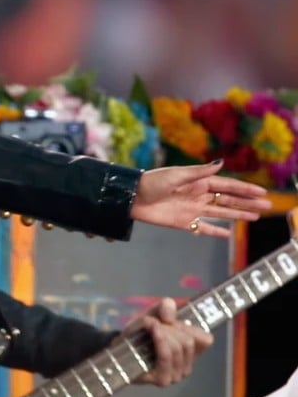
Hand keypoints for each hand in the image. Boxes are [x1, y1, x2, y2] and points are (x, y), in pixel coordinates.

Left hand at [124, 298, 212, 386]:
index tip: (171, 320)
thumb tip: (169, 307)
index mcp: (191, 352)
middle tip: (154, 322)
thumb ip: (164, 307)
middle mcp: (187, 367)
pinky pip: (167, 356)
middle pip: (188, 341)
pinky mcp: (163, 380)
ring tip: (149, 326)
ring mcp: (176, 376)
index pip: (205, 340)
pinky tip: (153, 331)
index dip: (188, 326)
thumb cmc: (139, 332)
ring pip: (178, 347)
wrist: (118, 346)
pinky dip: (160, 340)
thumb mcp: (153, 314)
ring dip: (162, 331)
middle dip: (170, 327)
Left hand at [130, 161, 271, 237]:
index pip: (227, 185)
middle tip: (266, 206)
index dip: (244, 188)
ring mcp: (192, 209)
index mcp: (198, 182)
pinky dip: (214, 231)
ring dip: (238, 215)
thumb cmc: (151, 182)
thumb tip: (220, 162)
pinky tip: (227, 234)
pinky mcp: (183, 222)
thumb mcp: (176, 175)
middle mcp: (198, 195)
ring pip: (220, 213)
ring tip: (255, 217)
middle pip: (228, 200)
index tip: (261, 192)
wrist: (130, 198)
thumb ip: (199, 172)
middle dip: (247, 202)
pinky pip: (202, 228)